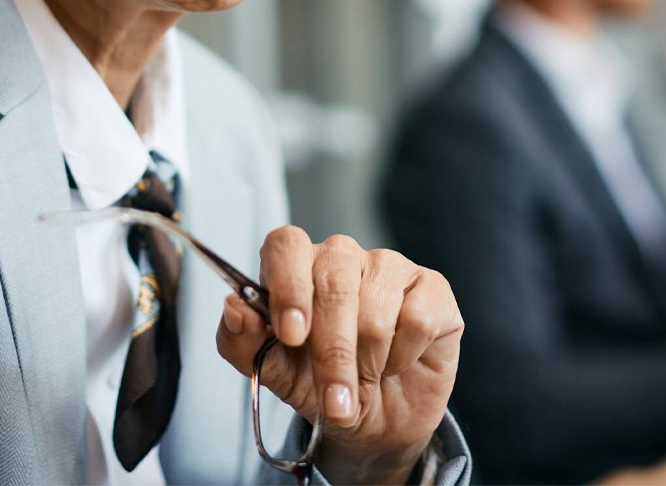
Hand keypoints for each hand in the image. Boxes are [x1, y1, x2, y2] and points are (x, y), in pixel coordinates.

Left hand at [216, 227, 462, 485]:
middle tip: (333, 399)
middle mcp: (342, 255)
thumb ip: (243, 340)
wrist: (372, 423)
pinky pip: (417, 316)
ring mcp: (389, 266)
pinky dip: (403, 356)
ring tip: (361, 384)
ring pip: (375, 303)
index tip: (291, 334)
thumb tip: (233, 307)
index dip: (288, 285)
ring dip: (367, 362)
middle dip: (331, 351)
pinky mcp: (432, 288)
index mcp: (297, 265)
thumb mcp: (273, 372)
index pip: (286, 243)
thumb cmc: (317, 384)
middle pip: (333, 280)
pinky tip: (395, 364)